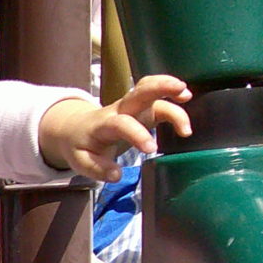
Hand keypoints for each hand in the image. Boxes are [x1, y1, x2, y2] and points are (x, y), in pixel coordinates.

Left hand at [37, 74, 192, 181]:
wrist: (75, 128)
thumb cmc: (81, 146)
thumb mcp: (80, 161)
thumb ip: (97, 168)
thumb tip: (116, 175)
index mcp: (104, 125)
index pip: (122, 125)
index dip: (138, 134)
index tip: (152, 149)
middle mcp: (119, 110)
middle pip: (138, 93)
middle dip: (159, 87)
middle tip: (182, 90)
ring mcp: (131, 106)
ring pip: (148, 89)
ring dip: (168, 87)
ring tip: (187, 96)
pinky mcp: (140, 107)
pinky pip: (155, 94)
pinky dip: (170, 92)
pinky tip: (186, 96)